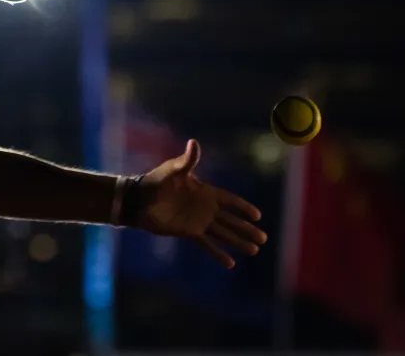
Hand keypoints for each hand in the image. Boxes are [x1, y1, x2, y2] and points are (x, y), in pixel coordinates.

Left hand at [136, 139, 266, 268]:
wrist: (140, 200)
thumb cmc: (156, 181)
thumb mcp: (173, 169)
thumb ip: (187, 160)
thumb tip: (194, 142)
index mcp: (205, 192)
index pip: (230, 200)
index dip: (243, 207)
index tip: (257, 215)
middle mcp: (205, 208)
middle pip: (232, 220)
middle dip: (247, 229)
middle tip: (264, 238)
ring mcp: (198, 221)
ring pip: (224, 234)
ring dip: (238, 242)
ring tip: (255, 250)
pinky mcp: (189, 232)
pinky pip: (207, 245)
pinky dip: (218, 254)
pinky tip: (230, 263)